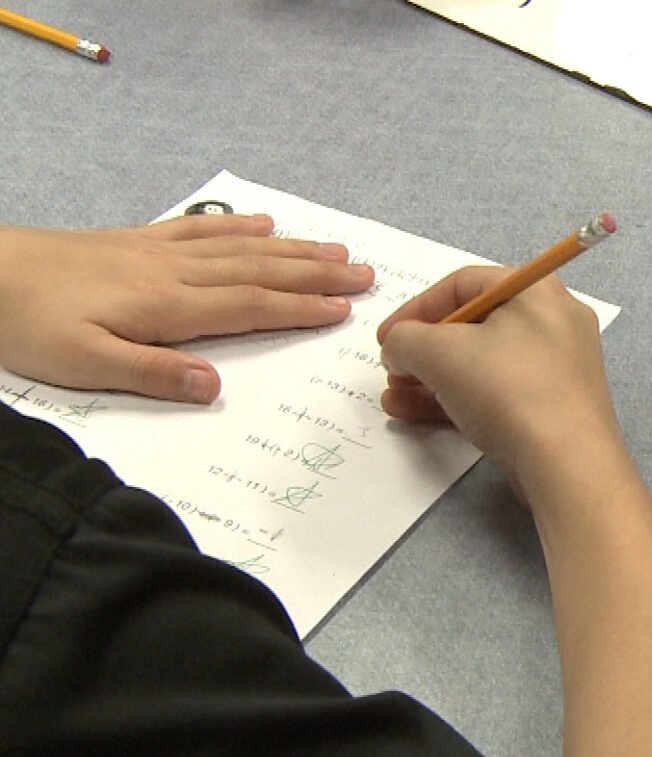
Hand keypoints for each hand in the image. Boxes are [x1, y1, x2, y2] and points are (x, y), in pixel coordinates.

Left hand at [0, 215, 373, 401]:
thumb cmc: (23, 323)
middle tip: (366, 271)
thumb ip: (152, 375)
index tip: (346, 309)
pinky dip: (236, 226)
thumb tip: (215, 388)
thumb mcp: (82, 366)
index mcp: (166, 307)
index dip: (300, 308)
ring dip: (291, 249)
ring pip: (239, 248)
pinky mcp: (134, 241)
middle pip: (258, 270)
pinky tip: (261, 223)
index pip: (249, 307)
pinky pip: (200, 229)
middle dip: (315, 273)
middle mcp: (171, 272)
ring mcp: (155, 251)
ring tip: (335, 248)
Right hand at [377, 270, 627, 509]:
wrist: (565, 464)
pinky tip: (413, 413)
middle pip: (472, 326)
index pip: (464, 284)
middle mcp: (553, 323)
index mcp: (536, 291)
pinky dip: (456, 399)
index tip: (385, 337)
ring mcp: (556, 368)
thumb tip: (399, 349)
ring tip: (393, 396)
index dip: (416, 307)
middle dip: (423, 349)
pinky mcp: (552, 408)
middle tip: (392, 370)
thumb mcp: (438, 351)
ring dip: (431, 378)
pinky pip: (496, 393)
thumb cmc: (506, 389)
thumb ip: (404, 339)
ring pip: (481, 364)